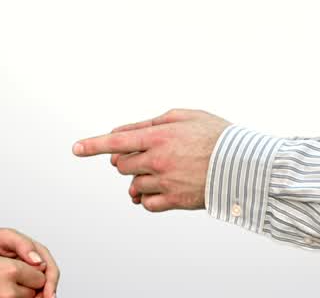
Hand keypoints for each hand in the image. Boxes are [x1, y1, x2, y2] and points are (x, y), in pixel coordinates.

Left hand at [0, 228, 59, 297]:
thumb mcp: (6, 237)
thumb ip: (23, 245)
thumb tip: (38, 261)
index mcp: (37, 252)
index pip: (51, 271)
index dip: (50, 284)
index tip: (47, 294)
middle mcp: (36, 264)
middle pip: (48, 283)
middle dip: (46, 294)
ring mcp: (28, 274)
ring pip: (39, 290)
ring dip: (38, 297)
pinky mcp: (19, 282)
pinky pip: (27, 293)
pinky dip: (27, 297)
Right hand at [0, 253, 44, 297]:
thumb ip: (17, 265)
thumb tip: (35, 270)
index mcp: (9, 270)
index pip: (40, 276)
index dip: (35, 272)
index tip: (29, 270)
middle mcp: (8, 290)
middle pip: (35, 291)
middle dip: (29, 285)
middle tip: (15, 279)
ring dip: (20, 294)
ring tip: (2, 286)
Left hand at [73, 108, 229, 211]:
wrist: (243, 164)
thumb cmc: (216, 135)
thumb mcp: (184, 116)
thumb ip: (151, 122)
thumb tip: (125, 131)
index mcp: (158, 136)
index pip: (116, 141)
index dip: (93, 145)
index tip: (76, 148)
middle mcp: (157, 160)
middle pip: (122, 165)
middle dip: (129, 160)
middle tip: (148, 156)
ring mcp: (165, 182)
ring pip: (133, 185)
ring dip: (139, 179)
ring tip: (160, 173)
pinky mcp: (174, 201)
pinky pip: (147, 204)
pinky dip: (148, 198)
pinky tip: (160, 190)